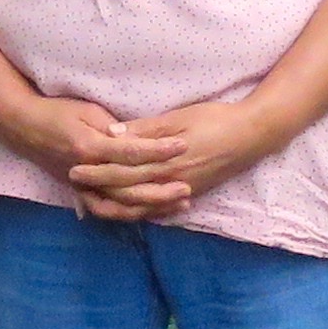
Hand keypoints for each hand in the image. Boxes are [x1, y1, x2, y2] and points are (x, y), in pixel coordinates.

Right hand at [0, 94, 181, 217]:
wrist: (23, 127)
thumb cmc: (56, 112)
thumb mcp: (86, 111)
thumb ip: (112, 126)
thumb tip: (137, 137)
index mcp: (89, 147)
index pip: (130, 152)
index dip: (158, 149)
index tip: (182, 145)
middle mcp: (87, 171)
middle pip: (130, 186)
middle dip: (161, 188)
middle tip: (188, 186)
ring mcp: (83, 186)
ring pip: (122, 205)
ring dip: (152, 206)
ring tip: (179, 203)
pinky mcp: (81, 192)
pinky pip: (109, 210)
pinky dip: (131, 214)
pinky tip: (153, 213)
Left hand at [64, 97, 292, 219]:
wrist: (253, 136)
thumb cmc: (216, 119)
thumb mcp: (179, 117)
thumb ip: (146, 129)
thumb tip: (114, 134)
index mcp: (165, 161)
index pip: (123, 171)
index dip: (97, 171)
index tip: (74, 167)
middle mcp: (172, 182)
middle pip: (127, 191)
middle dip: (99, 189)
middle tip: (75, 186)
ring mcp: (183, 191)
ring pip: (142, 206)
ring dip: (116, 204)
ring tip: (93, 200)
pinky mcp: (192, 193)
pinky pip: (160, 209)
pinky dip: (140, 211)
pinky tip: (127, 209)